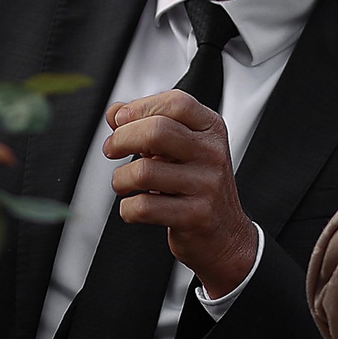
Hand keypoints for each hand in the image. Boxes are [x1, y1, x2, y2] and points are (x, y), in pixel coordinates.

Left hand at [101, 89, 257, 297]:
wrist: (226, 235)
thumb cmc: (197, 186)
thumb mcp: (181, 149)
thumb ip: (149, 125)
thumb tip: (115, 112)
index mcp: (211, 129)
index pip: (176, 103)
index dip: (140, 107)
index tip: (120, 121)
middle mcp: (212, 153)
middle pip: (156, 131)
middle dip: (121, 139)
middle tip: (111, 149)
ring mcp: (207, 185)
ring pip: (143, 171)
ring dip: (120, 179)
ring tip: (124, 184)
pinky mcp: (196, 216)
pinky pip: (144, 207)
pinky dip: (128, 209)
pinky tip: (135, 208)